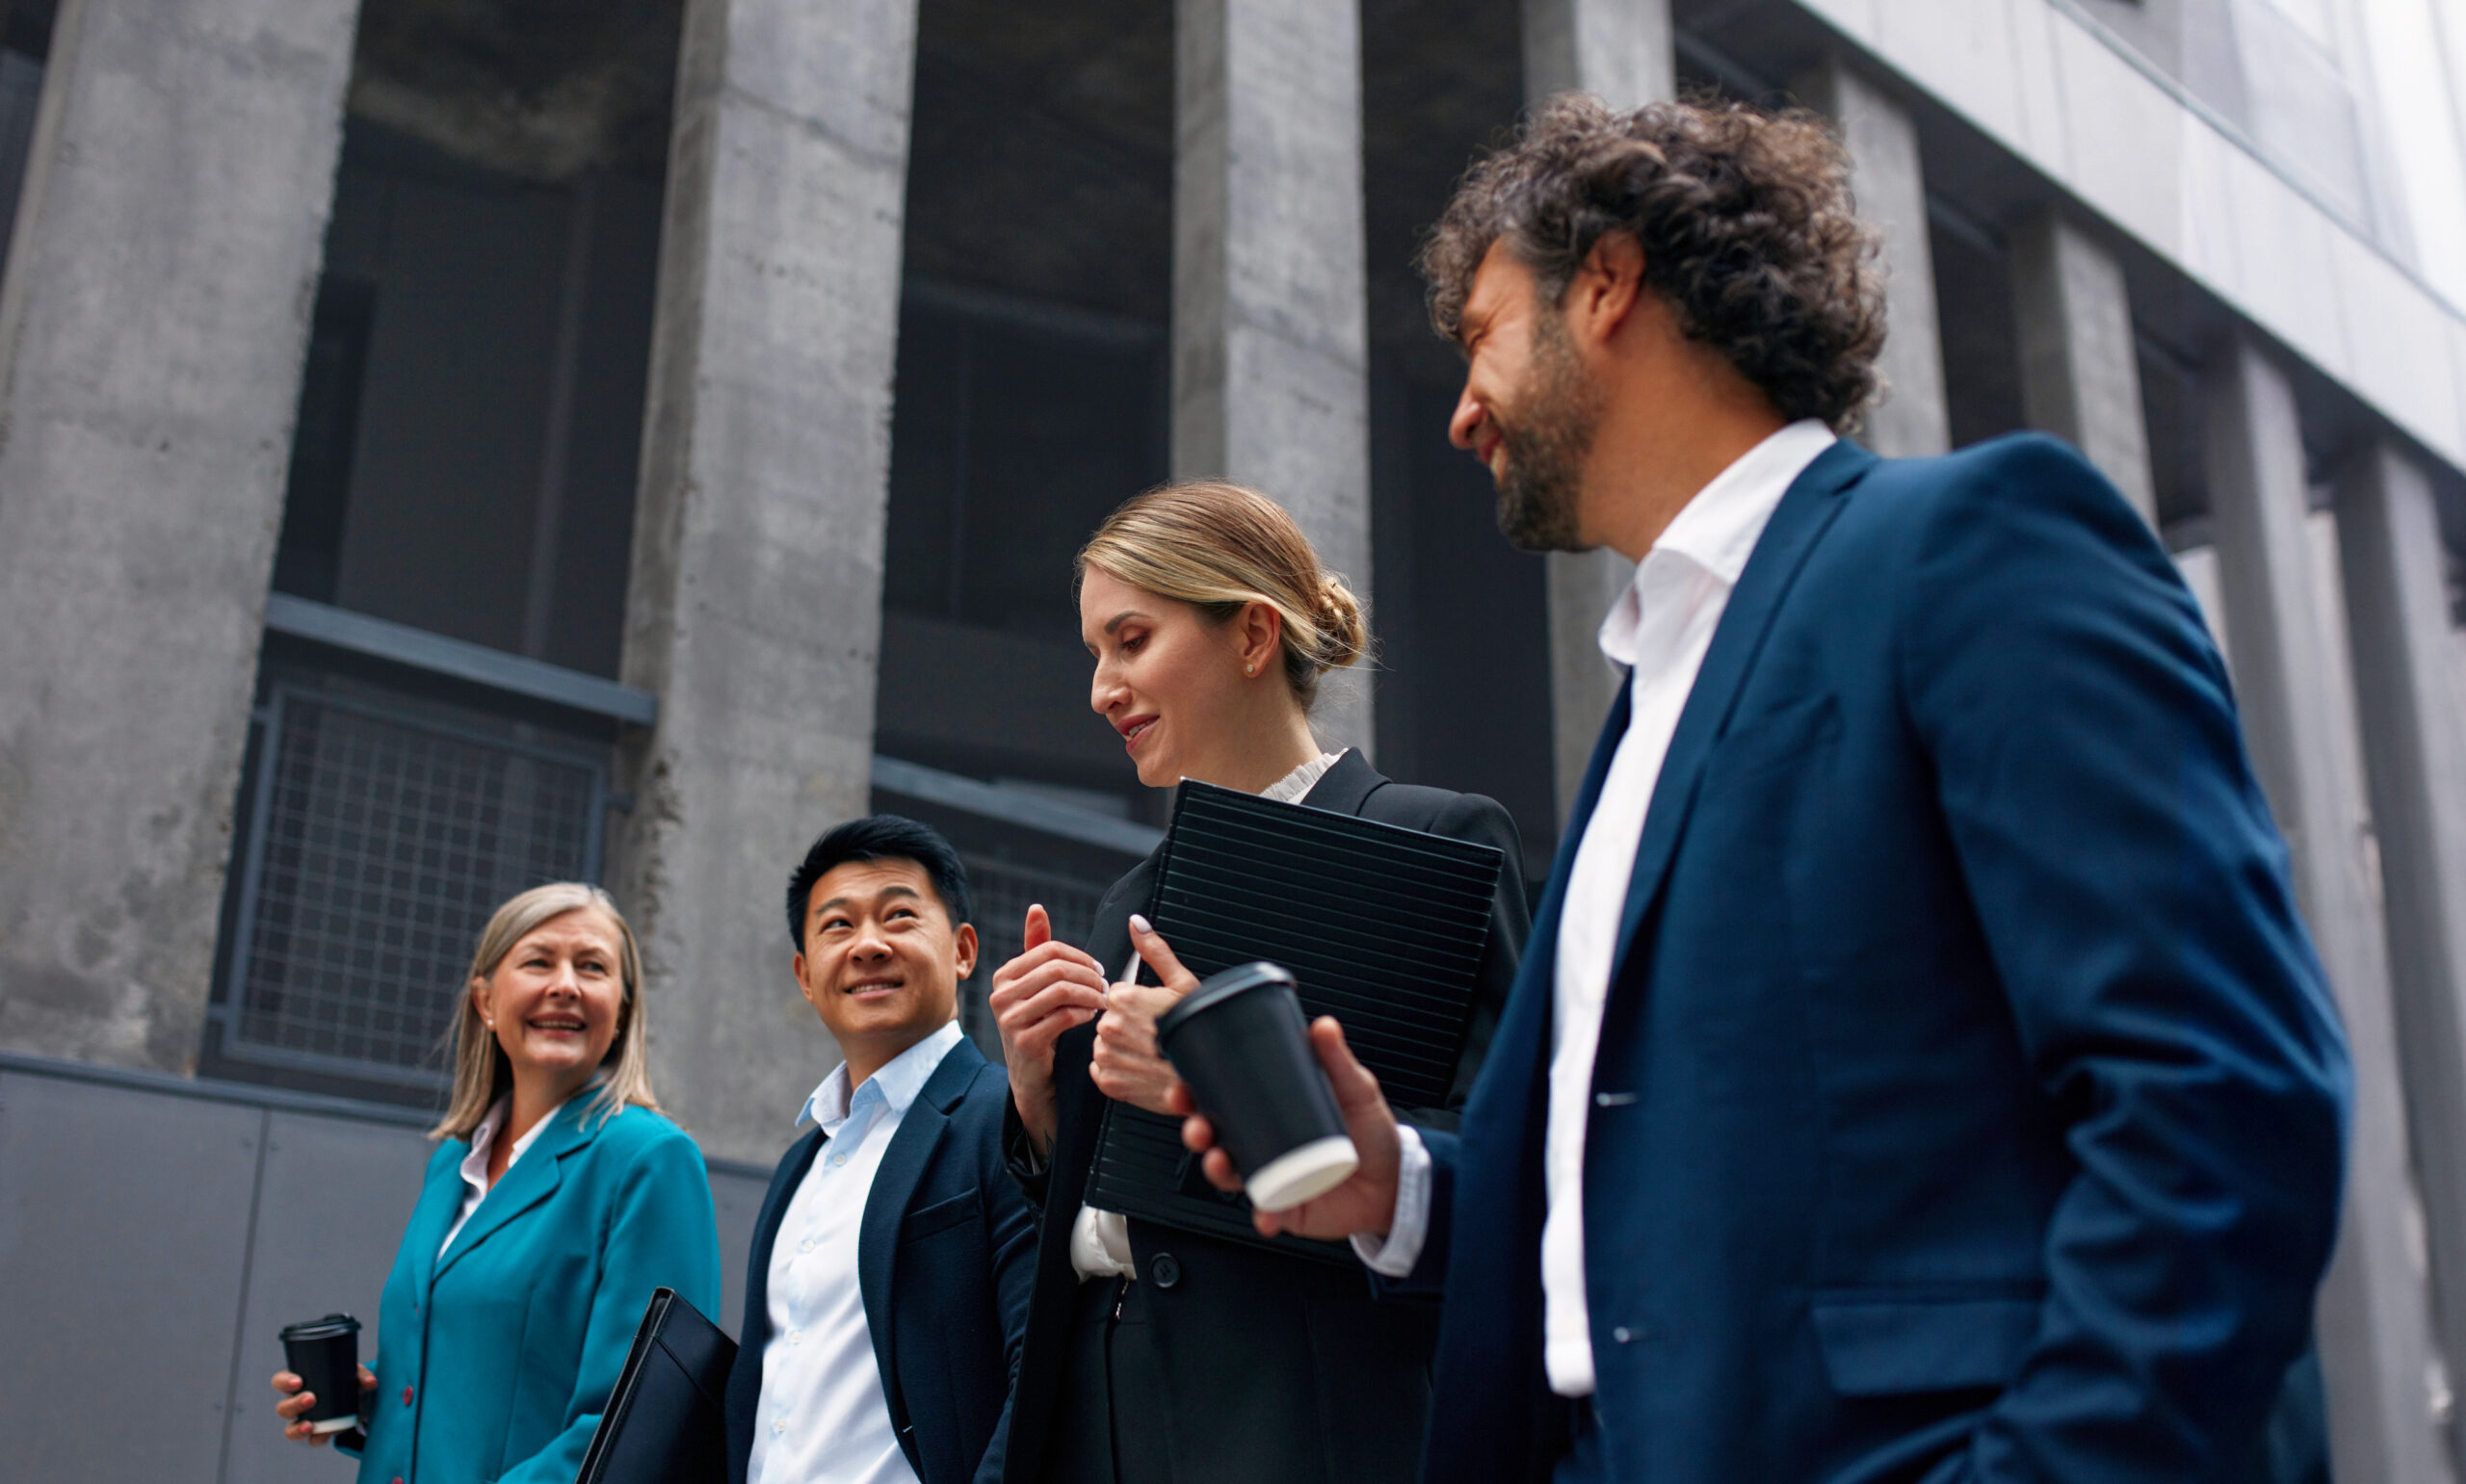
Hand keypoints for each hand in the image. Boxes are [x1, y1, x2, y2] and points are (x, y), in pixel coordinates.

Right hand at [271, 1364, 375, 1443]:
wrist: (357, 1401)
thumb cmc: (347, 1381)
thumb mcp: (354, 1374)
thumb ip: (362, 1376)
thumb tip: (371, 1382)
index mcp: (299, 1383)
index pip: (281, 1381)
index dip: (284, 1382)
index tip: (298, 1381)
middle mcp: (296, 1404)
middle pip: (283, 1408)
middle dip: (294, 1404)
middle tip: (311, 1398)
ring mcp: (303, 1422)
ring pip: (290, 1429)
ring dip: (297, 1428)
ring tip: (309, 1425)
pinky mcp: (316, 1435)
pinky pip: (311, 1441)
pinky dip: (317, 1438)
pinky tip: (324, 1435)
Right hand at [988, 904, 1105, 1153]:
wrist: (1033, 1077)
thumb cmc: (1040, 1024)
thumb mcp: (1036, 985)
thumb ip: (1037, 947)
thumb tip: (1036, 908)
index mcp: (1004, 976)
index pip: (1049, 950)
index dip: (1080, 957)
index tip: (1098, 970)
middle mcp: (1000, 996)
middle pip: (1057, 969)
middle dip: (1089, 975)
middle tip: (1106, 986)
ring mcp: (1009, 1020)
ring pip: (1062, 991)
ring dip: (1090, 994)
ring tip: (1103, 1001)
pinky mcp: (1024, 1042)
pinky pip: (1064, 1017)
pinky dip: (1084, 1014)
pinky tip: (1091, 1018)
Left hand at [1090, 916, 1198, 1115]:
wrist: (1210, 1078)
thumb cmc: (1200, 1031)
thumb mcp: (1183, 984)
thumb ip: (1155, 951)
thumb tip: (1136, 923)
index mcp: (1124, 998)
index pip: (1118, 996)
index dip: (1139, 1005)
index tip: (1156, 1017)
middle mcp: (1110, 1026)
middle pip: (1111, 1020)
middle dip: (1129, 1027)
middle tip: (1157, 1038)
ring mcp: (1108, 1057)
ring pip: (1105, 1045)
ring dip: (1123, 1049)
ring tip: (1152, 1056)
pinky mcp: (1109, 1083)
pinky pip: (1103, 1071)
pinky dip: (1119, 1072)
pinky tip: (1142, 1071)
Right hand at [1175, 1016, 1401, 1241]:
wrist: (1396, 1183)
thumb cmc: (1372, 1134)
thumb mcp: (1356, 1090)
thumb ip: (1338, 1061)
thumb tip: (1324, 1026)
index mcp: (1270, 1112)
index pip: (1223, 1100)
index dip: (1195, 1094)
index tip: (1181, 1086)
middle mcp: (1264, 1145)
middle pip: (1215, 1138)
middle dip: (1196, 1131)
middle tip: (1198, 1125)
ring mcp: (1272, 1178)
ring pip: (1230, 1175)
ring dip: (1216, 1169)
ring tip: (1220, 1160)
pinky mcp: (1287, 1208)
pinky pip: (1266, 1214)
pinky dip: (1263, 1216)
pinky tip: (1266, 1213)